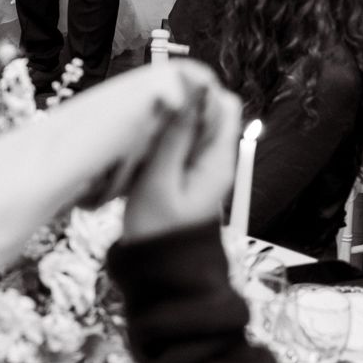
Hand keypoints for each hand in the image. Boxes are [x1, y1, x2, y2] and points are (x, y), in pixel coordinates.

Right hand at [122, 79, 244, 241]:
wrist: (160, 272)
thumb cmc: (159, 232)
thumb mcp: (160, 182)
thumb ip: (173, 138)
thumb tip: (184, 94)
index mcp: (217, 160)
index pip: (224, 105)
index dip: (200, 90)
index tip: (166, 90)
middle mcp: (213, 159)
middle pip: (205, 111)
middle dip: (178, 103)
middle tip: (147, 110)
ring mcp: (198, 166)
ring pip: (187, 125)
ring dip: (165, 121)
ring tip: (139, 128)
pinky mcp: (181, 172)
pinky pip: (175, 142)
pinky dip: (159, 137)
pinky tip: (138, 146)